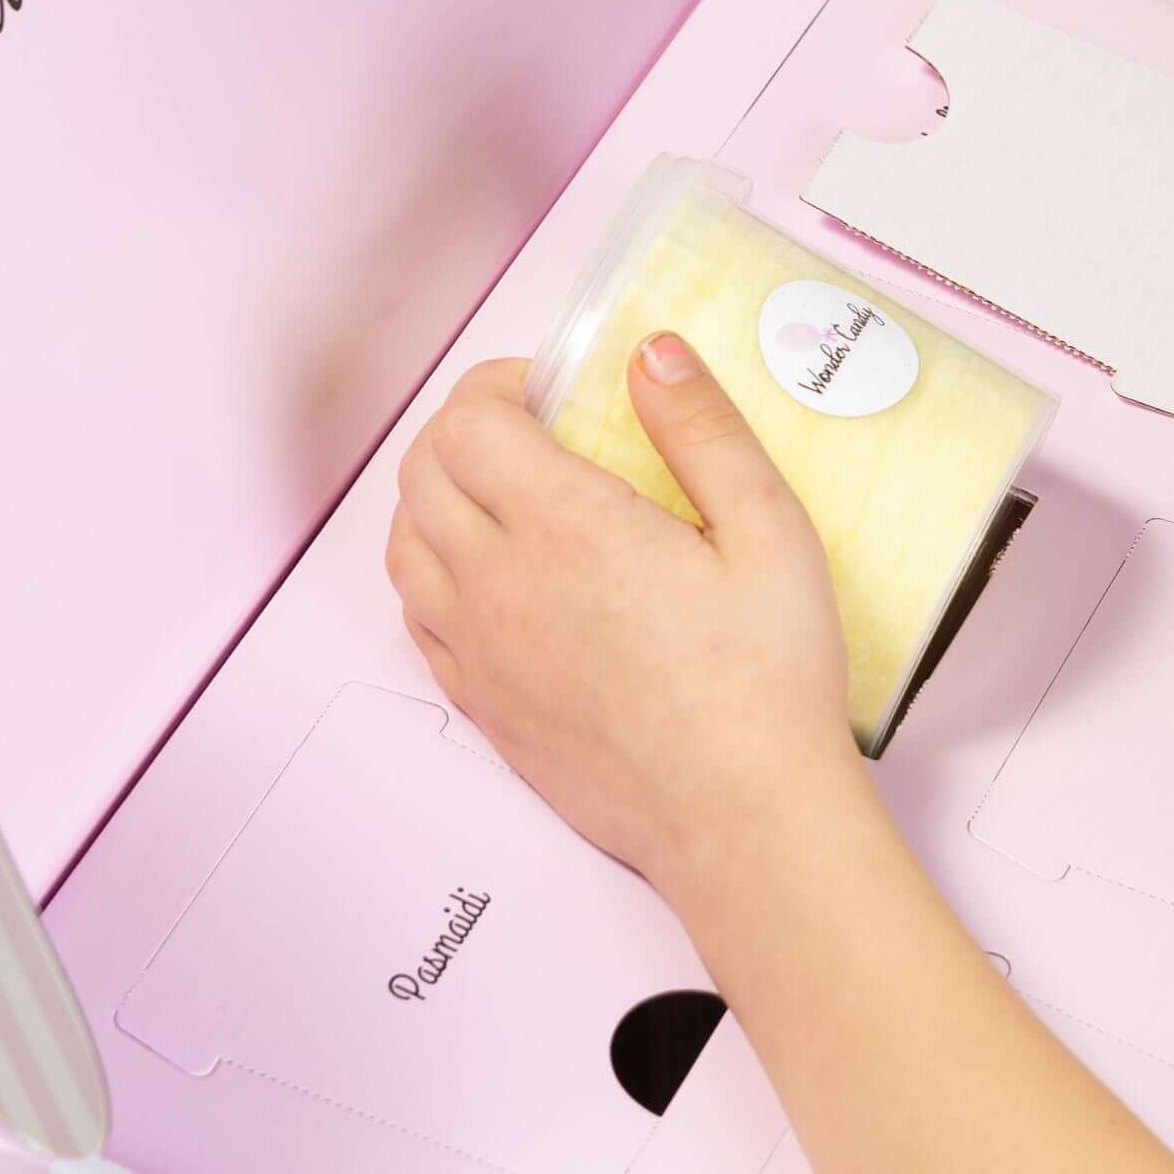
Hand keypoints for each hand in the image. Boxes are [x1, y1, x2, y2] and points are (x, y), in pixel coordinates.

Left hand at [385, 339, 866, 899]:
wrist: (742, 819)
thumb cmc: (766, 686)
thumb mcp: (768, 531)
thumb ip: (703, 429)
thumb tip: (651, 354)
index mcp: (566, 528)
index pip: (467, 422)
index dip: (496, 386)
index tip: (546, 389)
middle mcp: (501, 586)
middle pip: (422, 474)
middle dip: (464, 431)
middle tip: (530, 431)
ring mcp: (481, 653)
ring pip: (405, 547)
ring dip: (438, 501)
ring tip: (506, 498)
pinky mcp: (484, 708)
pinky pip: (420, 621)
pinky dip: (437, 577)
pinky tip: (496, 580)